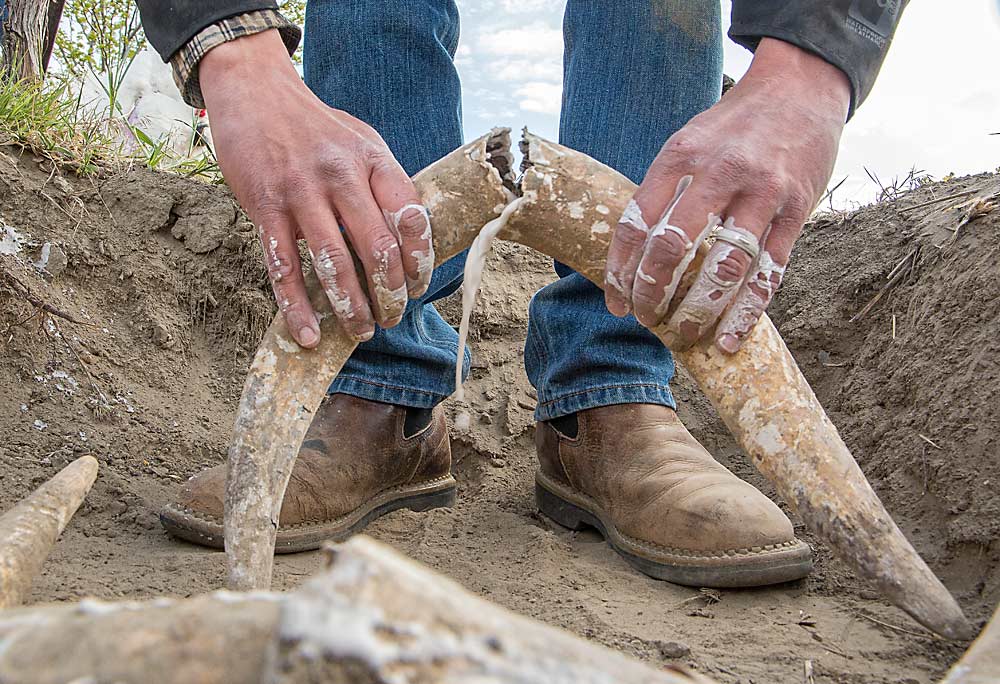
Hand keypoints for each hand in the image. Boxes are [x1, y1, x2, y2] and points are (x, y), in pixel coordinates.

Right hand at [200, 30, 432, 347]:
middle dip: (390, 295)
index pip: (410, 218)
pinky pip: (284, 268)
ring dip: (350, 308)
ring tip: (360, 331)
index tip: (419, 287)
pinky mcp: (265, 207)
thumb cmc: (317, 126)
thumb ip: (386, 183)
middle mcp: (341, 176)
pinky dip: (297, 307)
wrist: (255, 91)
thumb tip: (412, 237)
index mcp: (373, 160)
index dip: (420, 261)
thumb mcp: (363, 141)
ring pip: (333, 264)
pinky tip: (308, 333)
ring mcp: (301, 192)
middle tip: (392, 318)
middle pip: (377, 250)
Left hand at [604, 38, 850, 353]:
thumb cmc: (732, 126)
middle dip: (652, 293)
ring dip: (697, 310)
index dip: (620, 271)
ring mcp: (762, 194)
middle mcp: (720, 174)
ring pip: (723, 268)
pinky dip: (746, 313)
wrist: (799, 89)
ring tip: (681, 333)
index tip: (616, 302)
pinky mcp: (796, 213)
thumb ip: (662, 191)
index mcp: (681, 156)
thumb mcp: (686, 141)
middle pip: (673, 248)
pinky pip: (769, 273)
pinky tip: (728, 339)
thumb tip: (631, 255)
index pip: (637, 223)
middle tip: (645, 318)